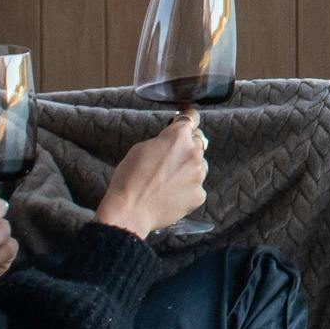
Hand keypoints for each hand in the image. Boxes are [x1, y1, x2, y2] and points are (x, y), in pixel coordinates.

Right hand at [93, 115, 208, 236]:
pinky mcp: (199, 195)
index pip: (192, 118)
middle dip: (188, 145)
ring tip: (169, 180)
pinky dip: (187, 189)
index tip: (188, 120)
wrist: (130, 210)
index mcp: (178, 137)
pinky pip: (196, 186)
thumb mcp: (141, 148)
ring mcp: (199, 175)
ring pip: (199, 165)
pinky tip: (171, 195)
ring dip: (189, 168)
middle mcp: (193, 153)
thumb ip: (162, 142)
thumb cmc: (129, 178)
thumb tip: (171, 143)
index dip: (189, 118)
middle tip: (173, 156)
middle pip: (198, 141)